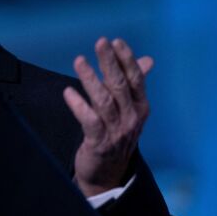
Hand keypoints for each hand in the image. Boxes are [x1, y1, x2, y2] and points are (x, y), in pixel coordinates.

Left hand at [63, 38, 153, 196]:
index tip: (116, 41)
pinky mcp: (99, 143)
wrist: (108, 174)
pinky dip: (79, 106)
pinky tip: (68, 92)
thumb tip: (148, 60)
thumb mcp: (129, 110)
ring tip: (79, 61)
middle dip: (110, 62)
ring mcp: (116, 132)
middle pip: (120, 86)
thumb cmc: (116, 135)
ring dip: (90, 79)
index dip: (126, 60)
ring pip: (104, 101)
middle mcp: (131, 118)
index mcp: (140, 107)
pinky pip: (89, 121)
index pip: (135, 79)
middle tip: (100, 42)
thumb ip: (134, 84)